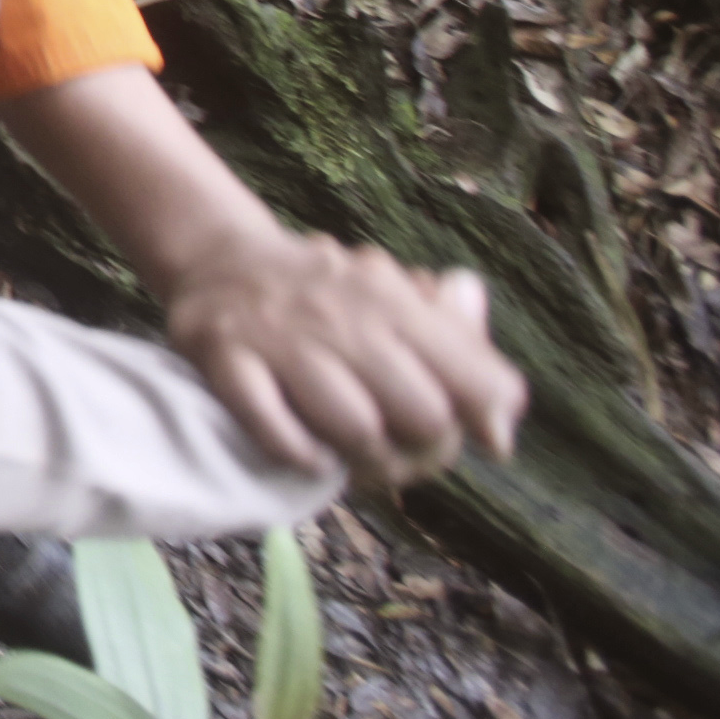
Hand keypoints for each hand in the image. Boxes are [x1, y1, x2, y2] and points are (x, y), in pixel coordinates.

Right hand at [165, 228, 526, 488]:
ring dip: (365, 462)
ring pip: (357, 429)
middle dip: (422, 451)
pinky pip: (276, 430)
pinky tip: (310, 455)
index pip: (473, 377)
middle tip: (403, 450)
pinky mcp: (225, 357)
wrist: (217, 256)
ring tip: (355, 458)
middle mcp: (342, 314)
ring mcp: (281, 337)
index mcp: (392, 300)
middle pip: (423, 415)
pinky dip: (302, 456)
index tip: (479, 435)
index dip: (485, 417)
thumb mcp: (394, 295)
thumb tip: (502, 423)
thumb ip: (457, 344)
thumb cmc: (323, 293)